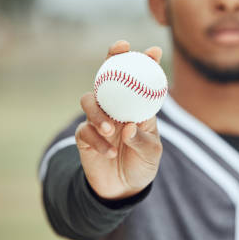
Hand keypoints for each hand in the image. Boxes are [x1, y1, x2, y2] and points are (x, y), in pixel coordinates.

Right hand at [75, 40, 163, 199]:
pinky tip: (110, 153)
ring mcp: (98, 120)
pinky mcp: (84, 137)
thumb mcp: (151, 153)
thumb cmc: (142, 164)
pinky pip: (85, 131)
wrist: (123, 190)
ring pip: (89, 101)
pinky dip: (97, 142)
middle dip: (112, 59)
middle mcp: (115, 108)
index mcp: (135, 106)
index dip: (145, 61)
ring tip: (111, 129)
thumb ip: (141, 139)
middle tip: (119, 49)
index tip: (154, 50)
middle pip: (108, 76)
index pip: (138, 79)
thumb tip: (128, 126)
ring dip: (99, 112)